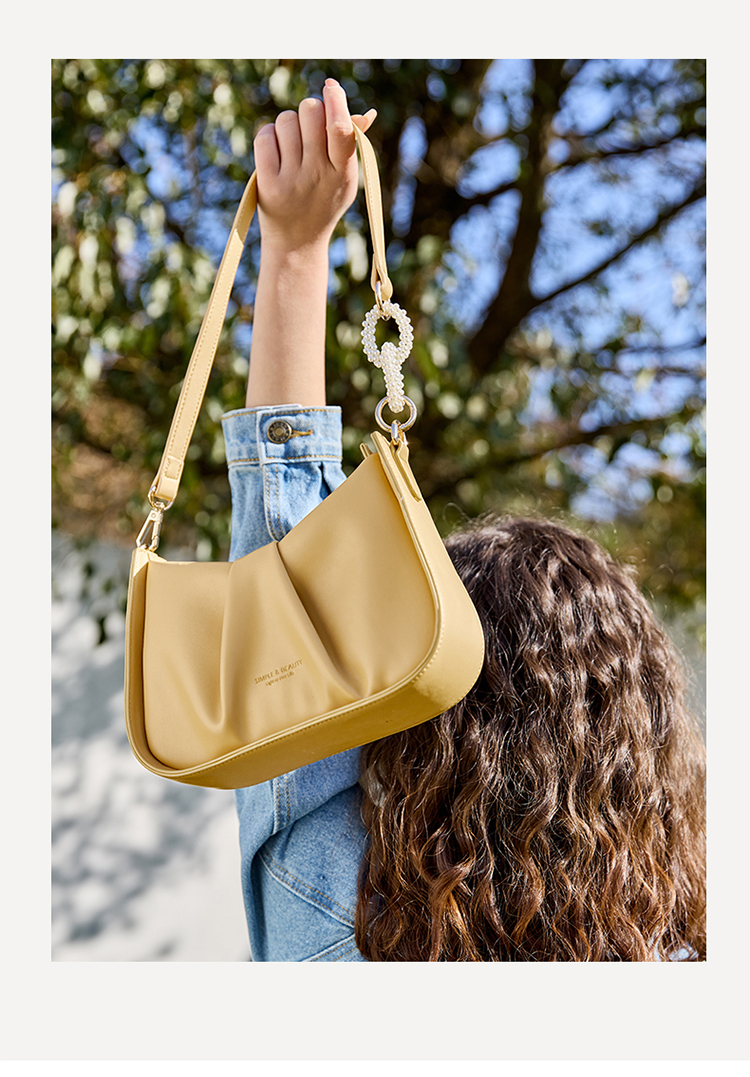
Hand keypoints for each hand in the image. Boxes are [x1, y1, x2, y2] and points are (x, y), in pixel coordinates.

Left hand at [253, 78, 376, 252]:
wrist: (297, 243)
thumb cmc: (323, 202)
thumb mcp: (344, 179)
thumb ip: (352, 146)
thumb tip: (367, 114)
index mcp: (342, 172)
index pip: (340, 128)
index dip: (335, 100)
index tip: (330, 86)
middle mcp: (317, 175)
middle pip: (310, 111)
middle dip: (309, 111)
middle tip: (308, 129)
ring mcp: (291, 180)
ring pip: (286, 120)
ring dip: (288, 126)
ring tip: (292, 147)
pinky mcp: (267, 182)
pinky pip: (264, 136)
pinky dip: (269, 137)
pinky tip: (275, 153)